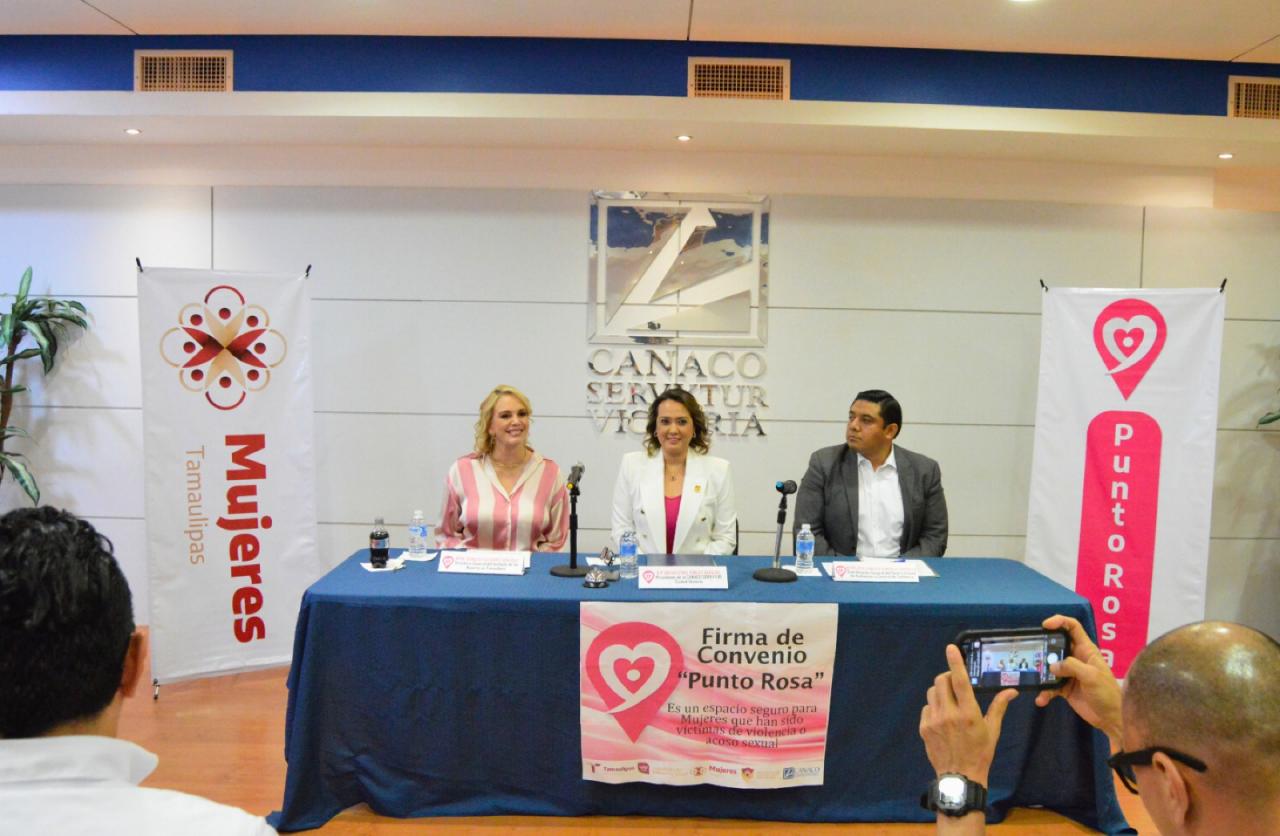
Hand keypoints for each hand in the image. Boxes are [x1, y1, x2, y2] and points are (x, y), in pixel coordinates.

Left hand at [920, 644, 1017, 784]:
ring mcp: (934, 720)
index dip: (955, 662)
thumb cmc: (980, 752)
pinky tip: (943, 717)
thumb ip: (999, 707)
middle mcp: (949, 714)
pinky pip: (926, 707)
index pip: (960, 681)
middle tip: (956, 684)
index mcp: (968, 713)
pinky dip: (934, 706)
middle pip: (942, 681)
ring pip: (932, 692)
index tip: (950, 648)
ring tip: (950, 702)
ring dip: (941, 691)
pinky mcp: (924, 727)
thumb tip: (1012, 691)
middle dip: (949, 677)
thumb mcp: (992, 730)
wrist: (960, 776)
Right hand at [1035, 614, 1122, 744]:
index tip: (1045, 625)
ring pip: (1050, 667)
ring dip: (1041, 673)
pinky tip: (1041, 700)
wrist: (1111, 718)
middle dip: (1044, 648)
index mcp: (1086, 650)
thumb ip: (1071, 666)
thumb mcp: (1091, 676)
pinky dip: (1044, 692)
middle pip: (1056, 646)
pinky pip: (1050, 686)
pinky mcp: (1064, 688)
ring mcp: (1069, 674)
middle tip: (1032, 653)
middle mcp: (1076, 659)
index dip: (1059, 621)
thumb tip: (1051, 667)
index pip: (1073, 628)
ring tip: (1034, 679)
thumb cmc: (1106, 693)